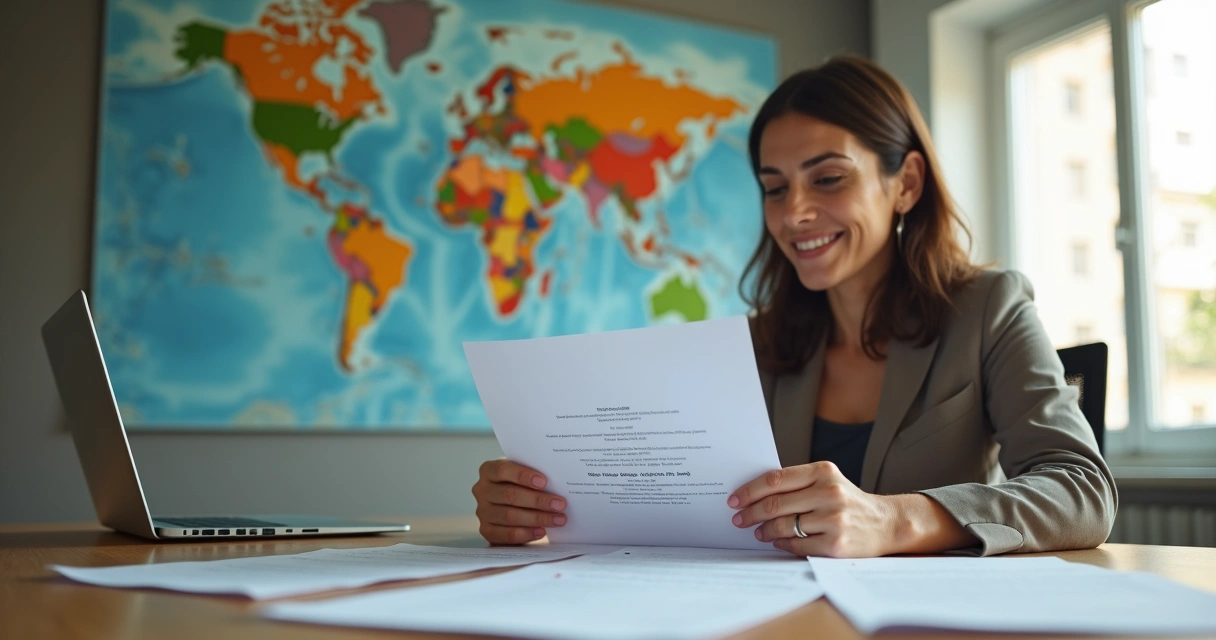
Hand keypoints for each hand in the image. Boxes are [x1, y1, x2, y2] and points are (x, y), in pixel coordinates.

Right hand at [472, 459, 567, 544]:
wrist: (513, 505)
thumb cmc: (521, 485)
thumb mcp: (524, 476)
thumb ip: (533, 477)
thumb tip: (557, 483)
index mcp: (488, 470)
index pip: (502, 470)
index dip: (522, 475)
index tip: (544, 482)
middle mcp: (482, 490)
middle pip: (509, 495)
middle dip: (538, 500)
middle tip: (560, 504)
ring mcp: (482, 511)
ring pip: (509, 516)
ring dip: (537, 518)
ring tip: (558, 519)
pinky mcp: (486, 530)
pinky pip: (506, 534)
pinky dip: (526, 533)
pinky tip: (542, 532)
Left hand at [728, 462, 898, 557]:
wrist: (886, 523)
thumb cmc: (848, 501)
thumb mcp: (828, 481)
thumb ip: (797, 483)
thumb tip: (754, 494)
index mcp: (823, 472)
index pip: (775, 479)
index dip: (749, 490)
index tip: (734, 499)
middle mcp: (829, 493)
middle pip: (775, 504)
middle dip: (751, 513)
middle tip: (738, 519)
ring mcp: (833, 520)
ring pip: (783, 526)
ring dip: (764, 530)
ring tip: (757, 532)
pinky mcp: (835, 544)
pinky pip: (797, 545)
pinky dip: (782, 543)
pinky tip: (777, 541)